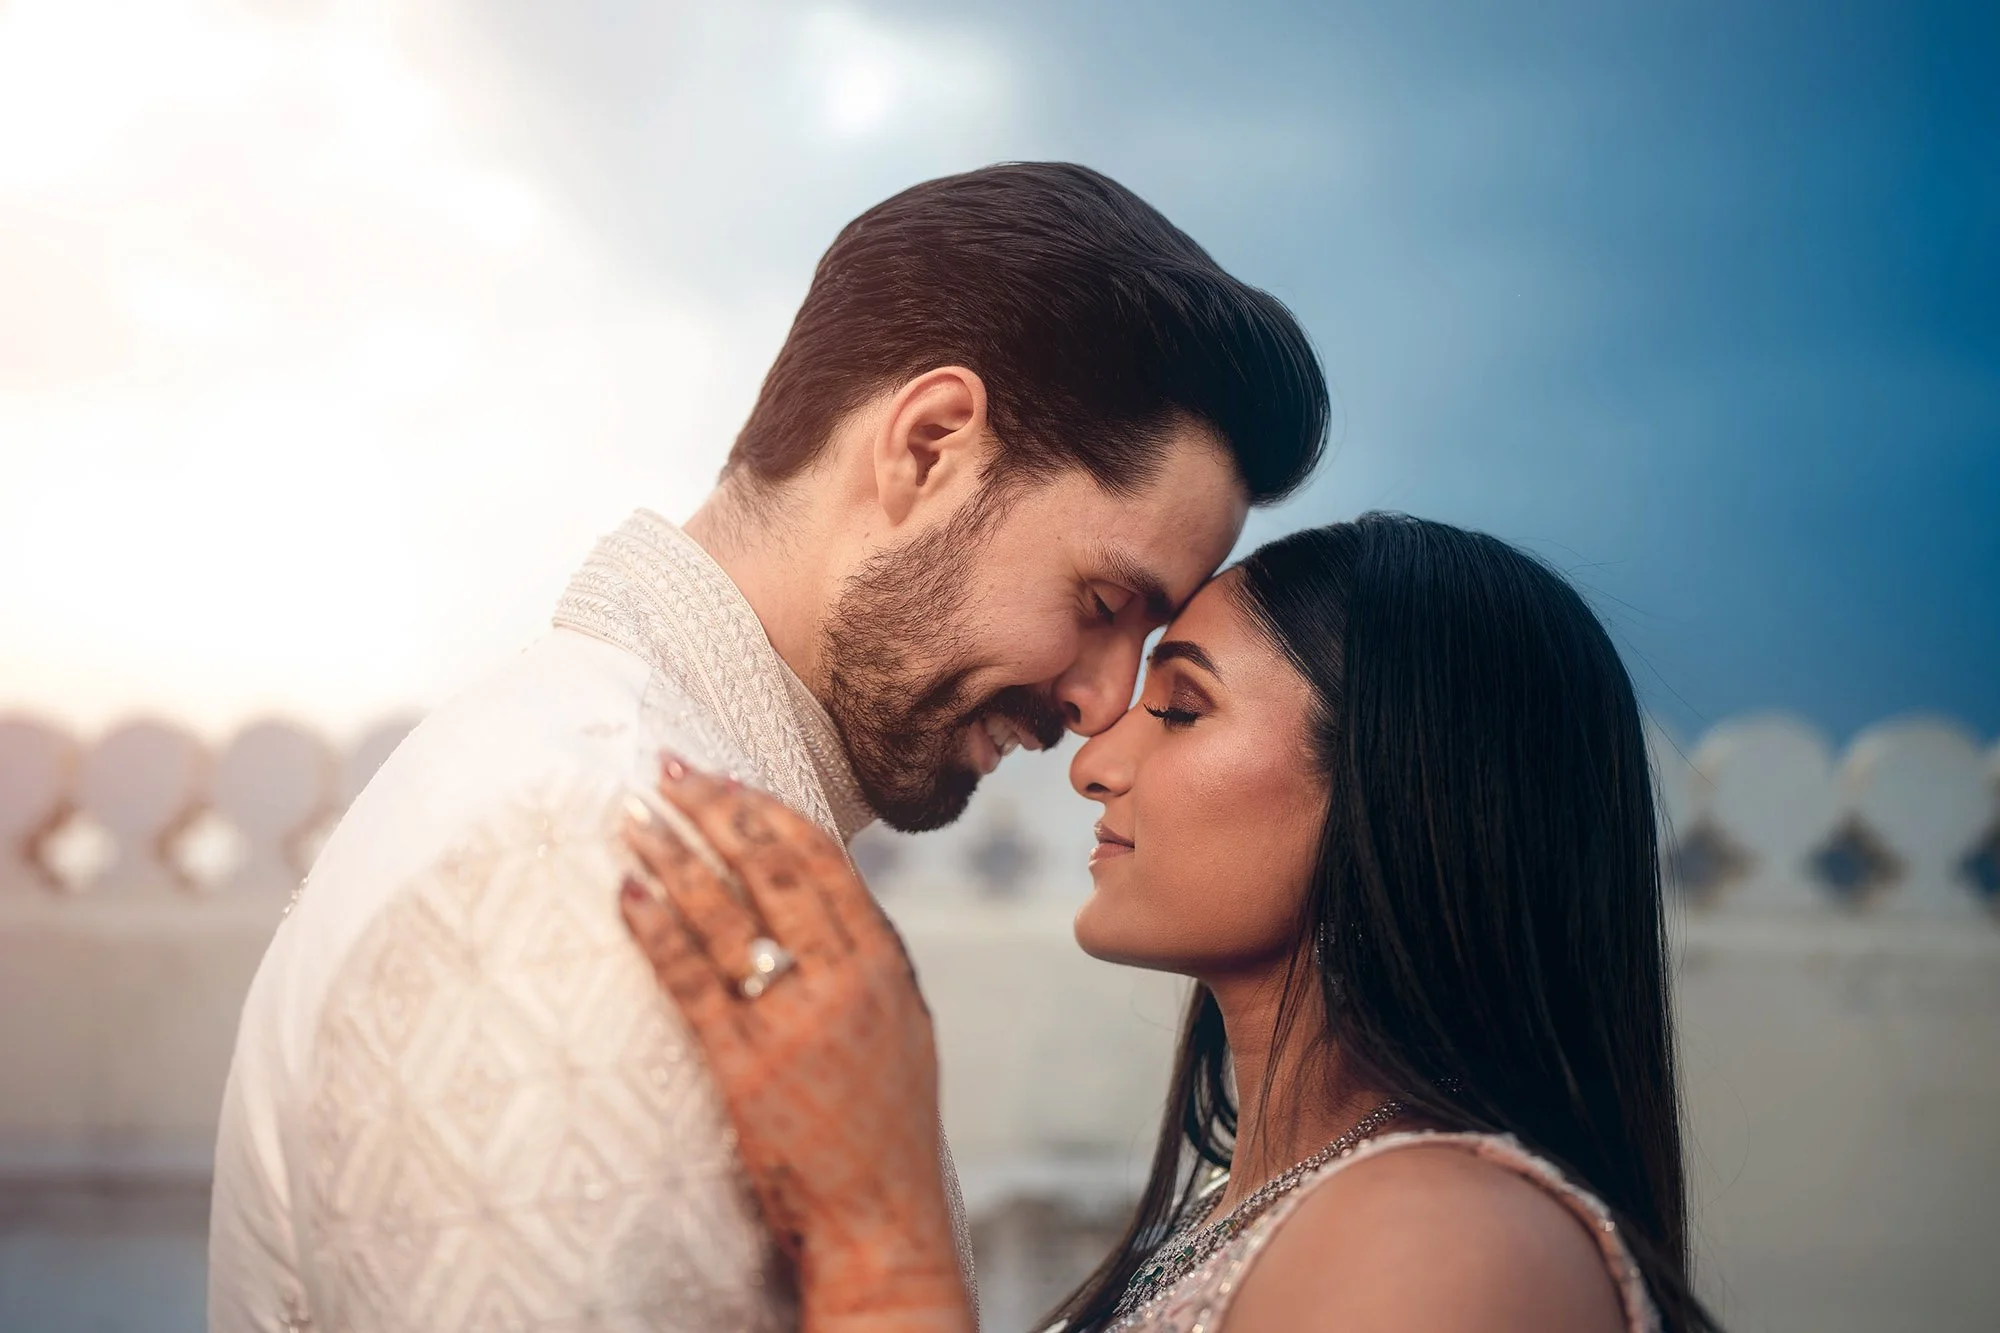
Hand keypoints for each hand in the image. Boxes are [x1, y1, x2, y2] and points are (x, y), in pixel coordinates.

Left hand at [619, 758, 973, 1332]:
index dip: (763, 807)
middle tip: (664, 771)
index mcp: (883, 963)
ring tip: (628, 815)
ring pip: (724, 913)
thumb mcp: (901, 1024)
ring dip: (671, 854)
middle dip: (712, 807)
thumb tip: (820, 895)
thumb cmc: (887, 1125)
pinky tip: (628, 891)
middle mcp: (844, 980)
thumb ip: (864, 958)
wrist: (882, 1218)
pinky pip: (691, 979)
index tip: (719, 773)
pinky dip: (656, 928)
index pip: (820, 857)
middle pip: (770, 867)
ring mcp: (795, 1022)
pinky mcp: (746, 1068)